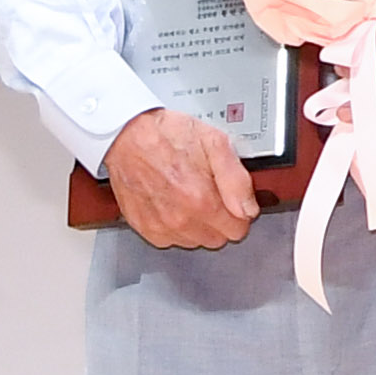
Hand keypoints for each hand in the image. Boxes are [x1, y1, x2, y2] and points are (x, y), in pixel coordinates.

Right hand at [101, 109, 262, 251]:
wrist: (127, 134)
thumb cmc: (168, 135)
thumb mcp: (216, 144)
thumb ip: (237, 181)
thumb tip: (248, 210)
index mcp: (201, 201)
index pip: (237, 230)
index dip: (239, 213)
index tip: (231, 200)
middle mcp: (179, 219)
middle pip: (216, 238)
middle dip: (218, 219)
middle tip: (209, 193)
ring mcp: (159, 225)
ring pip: (194, 240)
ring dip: (196, 224)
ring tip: (187, 195)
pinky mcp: (142, 226)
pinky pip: (169, 239)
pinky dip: (173, 226)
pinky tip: (171, 203)